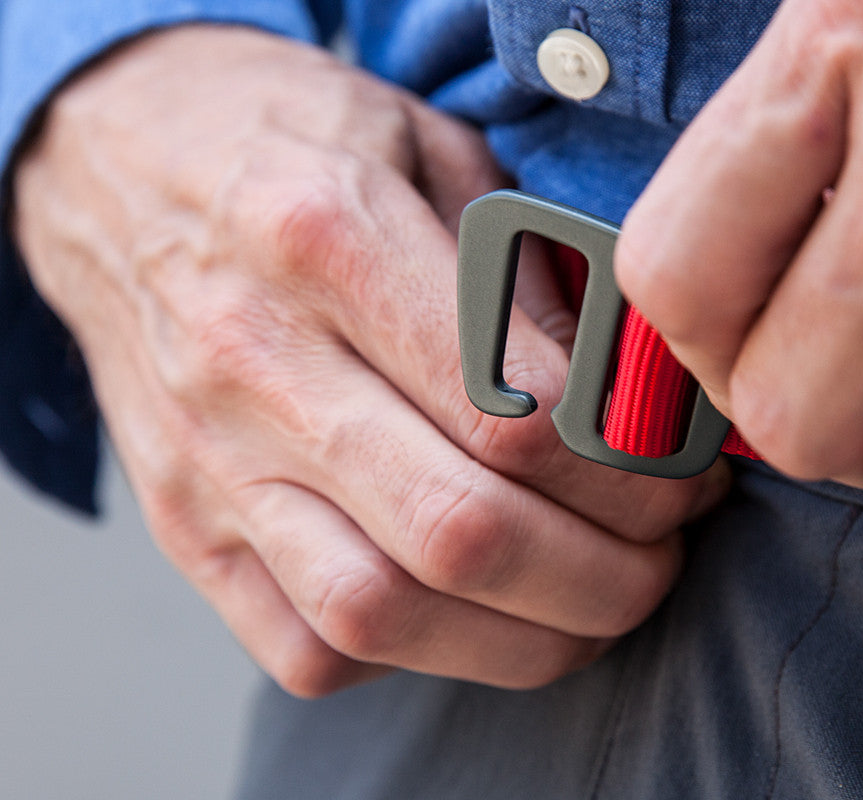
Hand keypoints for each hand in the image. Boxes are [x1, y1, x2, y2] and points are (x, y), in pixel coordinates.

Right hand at [14, 26, 726, 694]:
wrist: (113, 171)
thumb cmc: (288, 145)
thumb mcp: (430, 149)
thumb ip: (530, 274)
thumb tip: (624, 400)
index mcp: (329, 240)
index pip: (514, 411)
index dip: (629, 472)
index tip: (679, 479)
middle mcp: (257, 363)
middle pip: (461, 532)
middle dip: (605, 575)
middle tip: (661, 557)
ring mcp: (210, 462)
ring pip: (383, 613)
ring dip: (526, 639)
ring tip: (595, 605)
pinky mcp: (186, 528)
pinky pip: (305, 646)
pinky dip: (418, 658)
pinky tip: (477, 612)